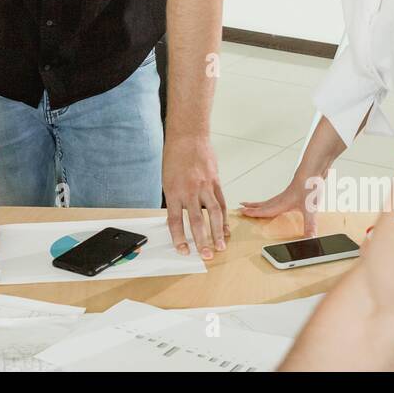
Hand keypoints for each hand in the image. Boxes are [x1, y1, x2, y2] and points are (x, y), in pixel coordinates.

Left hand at [163, 136, 228, 258]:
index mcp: (173, 192)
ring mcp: (204, 186)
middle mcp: (189, 191)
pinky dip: (224, 218)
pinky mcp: (215, 182)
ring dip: (218, 233)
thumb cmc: (175, 157)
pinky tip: (226, 229)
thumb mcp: (167, 179)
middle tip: (206, 256)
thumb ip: (175, 199)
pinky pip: (221, 203)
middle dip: (201, 241)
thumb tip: (180, 218)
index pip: (174, 221)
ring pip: (213, 214)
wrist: (188, 136)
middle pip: (196, 221)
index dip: (178, 238)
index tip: (182, 250)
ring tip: (221, 247)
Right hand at [239, 178, 317, 236]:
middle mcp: (282, 199)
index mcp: (282, 203)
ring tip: (252, 205)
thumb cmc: (309, 185)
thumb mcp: (310, 209)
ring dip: (260, 204)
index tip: (241, 212)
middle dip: (251, 207)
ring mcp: (286, 194)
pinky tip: (277, 202)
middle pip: (263, 204)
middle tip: (240, 208)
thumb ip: (310, 225)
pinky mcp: (292, 191)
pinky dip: (271, 201)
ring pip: (269, 201)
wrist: (312, 170)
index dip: (253, 212)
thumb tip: (310, 238)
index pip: (264, 210)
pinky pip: (277, 198)